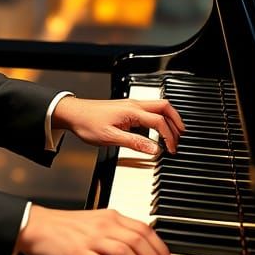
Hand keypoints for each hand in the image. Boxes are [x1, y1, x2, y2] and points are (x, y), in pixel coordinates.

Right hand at [15, 206, 178, 254]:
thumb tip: (138, 248)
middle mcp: (104, 224)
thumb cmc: (63, 227)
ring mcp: (92, 238)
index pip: (144, 229)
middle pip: (139, 240)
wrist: (36, 226)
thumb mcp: (94, 223)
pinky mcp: (80, 252)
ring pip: (126, 251)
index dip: (160, 246)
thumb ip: (115, 232)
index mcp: (110, 216)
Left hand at [51, 96, 184, 155]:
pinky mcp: (127, 108)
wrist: (73, 113)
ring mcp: (131, 105)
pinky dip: (160, 117)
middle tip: (181, 137)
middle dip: (176, 121)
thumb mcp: (110, 138)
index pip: (159, 122)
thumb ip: (134, 143)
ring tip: (175, 132)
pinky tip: (159, 127)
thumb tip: (154, 149)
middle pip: (165, 107)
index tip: (171, 149)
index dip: (169, 136)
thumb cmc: (87, 123)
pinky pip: (150, 109)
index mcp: (132, 112)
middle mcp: (134, 105)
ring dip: (169, 118)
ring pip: (159, 106)